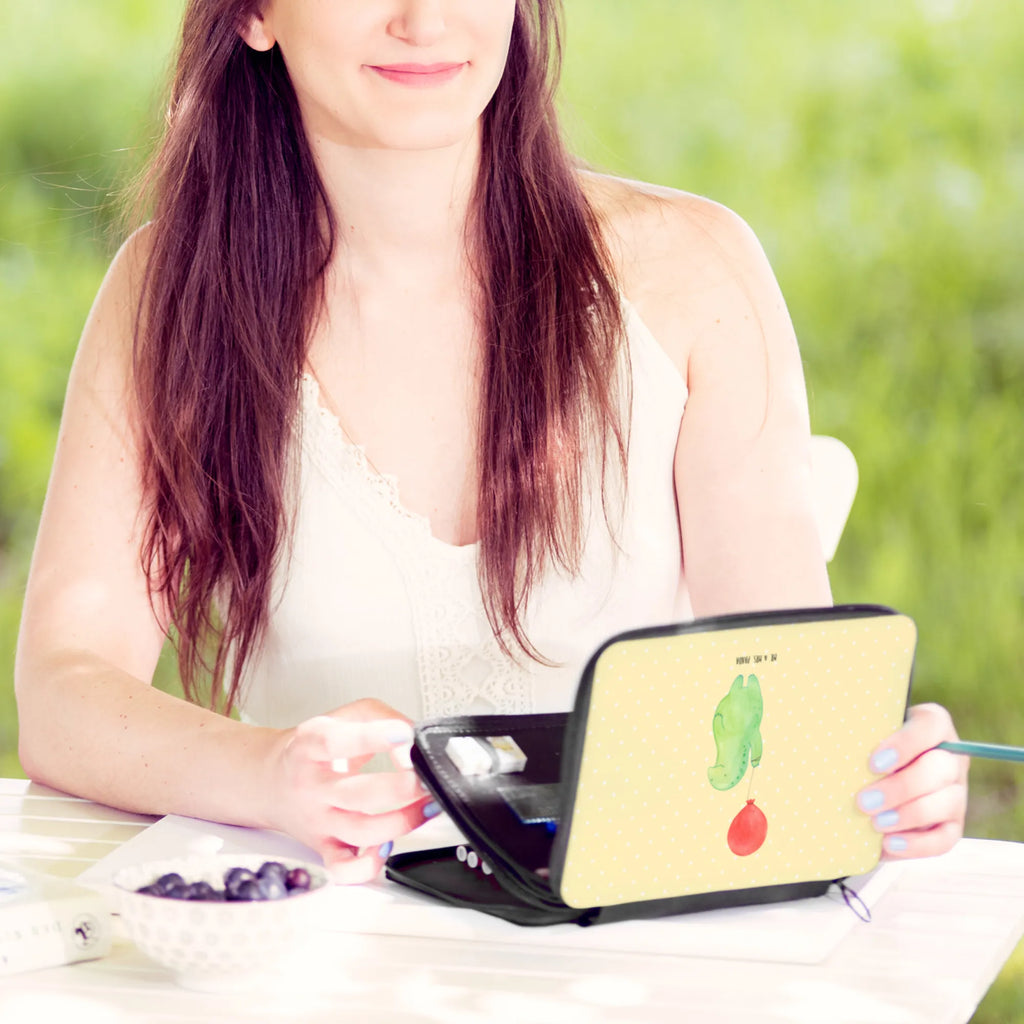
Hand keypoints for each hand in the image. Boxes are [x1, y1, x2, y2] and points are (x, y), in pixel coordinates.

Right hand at [266, 699, 435, 882]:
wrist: (271, 780)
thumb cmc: (313, 749)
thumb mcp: (342, 716)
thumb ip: (381, 717)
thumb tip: (413, 738)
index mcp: (310, 746)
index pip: (335, 742)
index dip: (373, 738)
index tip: (404, 735)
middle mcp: (311, 786)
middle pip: (357, 794)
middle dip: (401, 788)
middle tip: (425, 777)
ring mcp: (318, 820)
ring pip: (361, 832)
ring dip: (403, 822)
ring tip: (426, 805)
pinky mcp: (323, 847)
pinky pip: (344, 868)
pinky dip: (369, 865)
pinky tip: (388, 846)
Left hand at [856, 703, 968, 858]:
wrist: (872, 777)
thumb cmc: (866, 749)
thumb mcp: (866, 734)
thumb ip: (860, 735)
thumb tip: (831, 745)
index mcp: (933, 725)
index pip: (931, 725)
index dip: (905, 745)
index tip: (873, 764)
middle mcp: (951, 758)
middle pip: (940, 769)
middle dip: (900, 788)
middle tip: (864, 801)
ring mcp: (956, 793)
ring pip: (945, 803)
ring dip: (908, 815)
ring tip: (875, 823)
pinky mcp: (953, 824)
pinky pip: (945, 839)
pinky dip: (917, 844)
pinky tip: (889, 844)